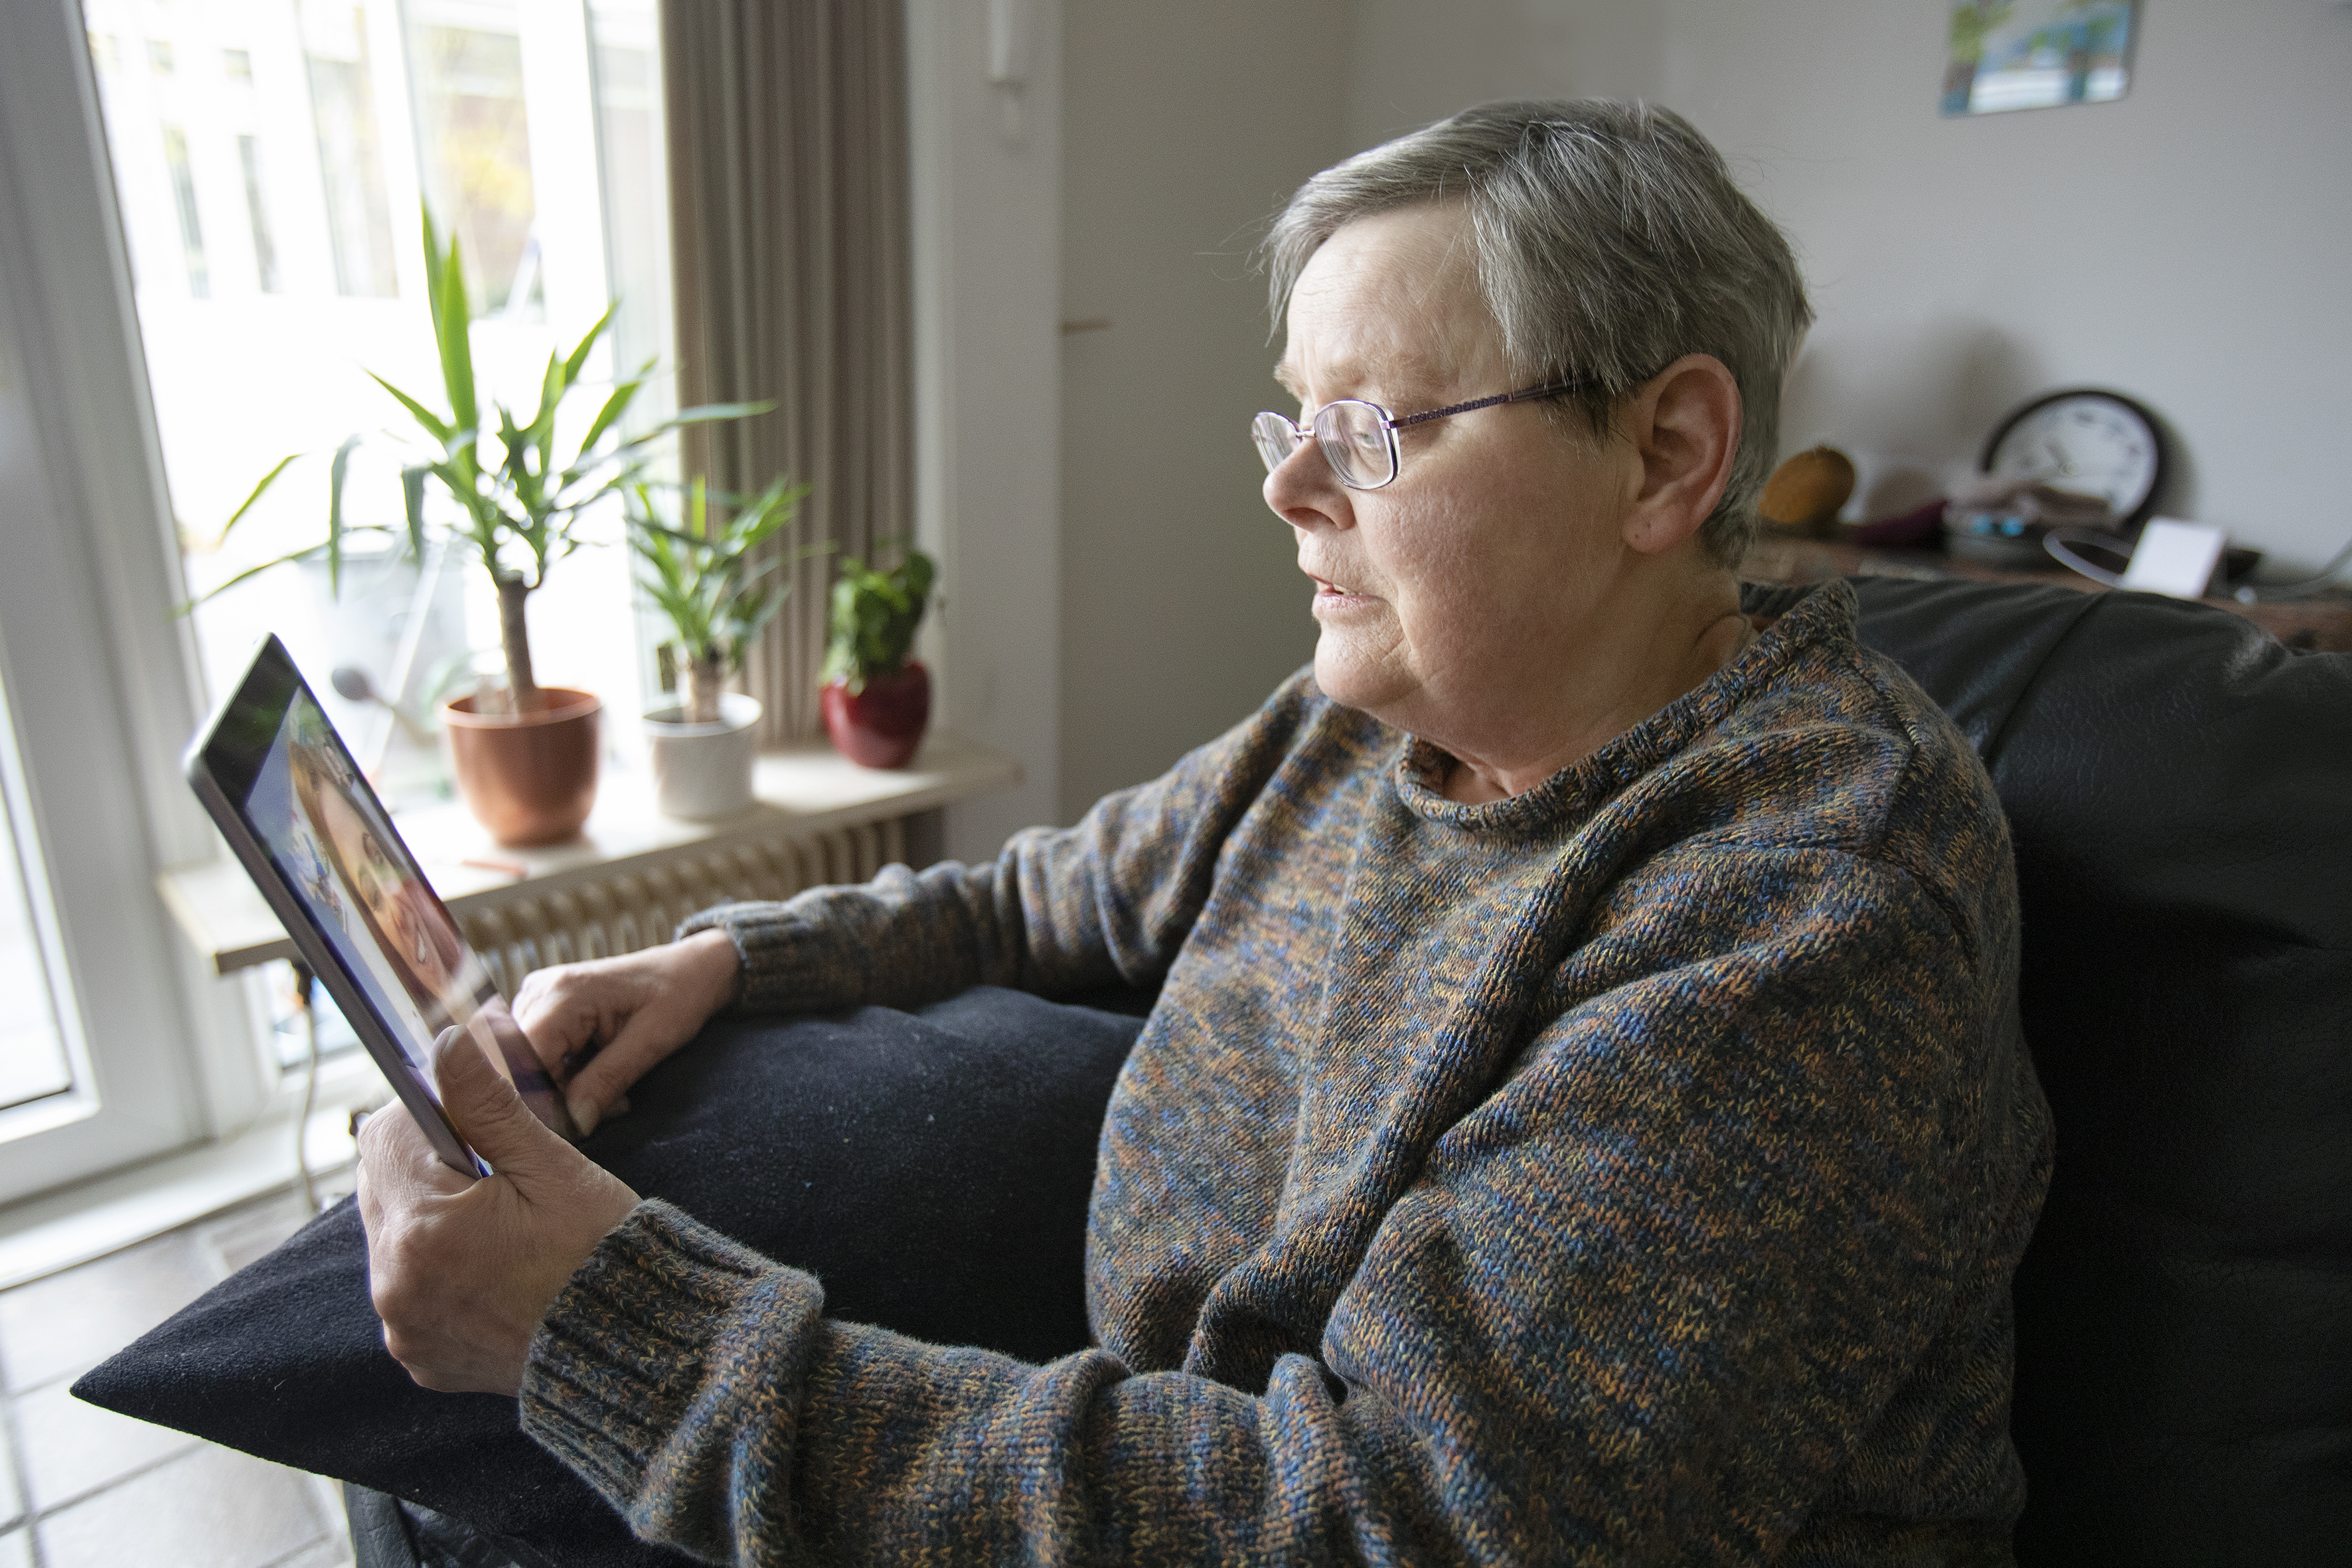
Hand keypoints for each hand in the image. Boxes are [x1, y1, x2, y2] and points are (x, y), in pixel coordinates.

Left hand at [357, 1020, 640, 1394]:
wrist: (632, 1352)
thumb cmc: (601, 1254)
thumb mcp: (551, 1168)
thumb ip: (488, 1104)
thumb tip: (446, 1042)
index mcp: (423, 1229)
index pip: (384, 1134)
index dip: (430, 1115)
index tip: (479, 1123)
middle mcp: (395, 1284)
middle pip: (382, 1186)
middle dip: (430, 1166)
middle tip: (500, 1175)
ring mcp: (404, 1326)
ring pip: (394, 1237)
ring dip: (433, 1217)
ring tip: (503, 1227)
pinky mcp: (419, 1354)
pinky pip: (409, 1290)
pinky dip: (440, 1271)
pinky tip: (495, 1270)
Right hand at [511, 928, 741, 1135]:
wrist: (688, 971)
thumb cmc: (677, 997)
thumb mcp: (651, 1042)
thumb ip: (607, 1080)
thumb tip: (573, 1123)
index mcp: (564, 993)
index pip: (523, 1059)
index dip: (542, 1098)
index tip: (576, 1123)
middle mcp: (540, 991)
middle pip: (522, 1065)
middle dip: (561, 1096)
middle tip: (612, 1106)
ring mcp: (539, 999)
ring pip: (530, 1066)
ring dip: (568, 1089)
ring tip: (614, 1092)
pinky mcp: (545, 1010)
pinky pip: (541, 1056)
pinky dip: (569, 1075)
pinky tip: (602, 1076)